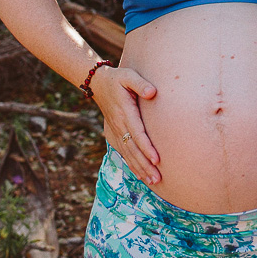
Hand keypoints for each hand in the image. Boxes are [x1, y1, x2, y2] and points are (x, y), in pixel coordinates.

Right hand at [92, 66, 160, 187]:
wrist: (98, 84)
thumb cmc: (118, 78)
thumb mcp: (128, 76)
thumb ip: (140, 84)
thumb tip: (152, 93)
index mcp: (124, 112)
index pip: (137, 133)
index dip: (146, 147)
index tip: (157, 159)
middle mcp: (119, 125)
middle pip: (133, 149)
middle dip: (145, 165)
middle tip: (158, 178)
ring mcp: (115, 131)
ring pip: (128, 154)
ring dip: (140, 168)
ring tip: (153, 181)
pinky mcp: (114, 134)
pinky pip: (123, 152)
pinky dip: (132, 164)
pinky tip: (141, 175)